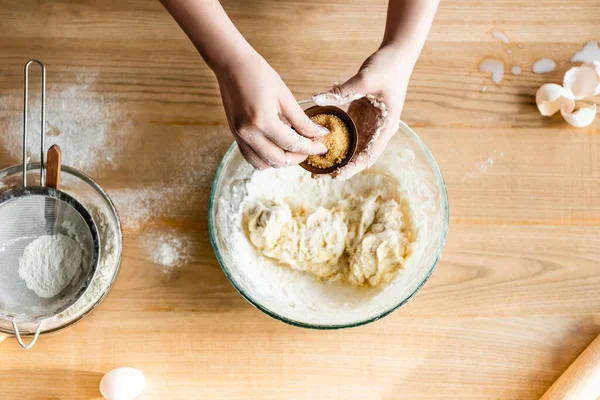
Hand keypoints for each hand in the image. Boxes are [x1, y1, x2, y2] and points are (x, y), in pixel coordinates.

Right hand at [215, 51, 327, 169]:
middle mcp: (248, 133)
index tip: (322, 147)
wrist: (232, 65)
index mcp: (262, 121)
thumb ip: (301, 119)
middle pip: (278, 159)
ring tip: (293, 149)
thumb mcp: (284, 95)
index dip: (310, 147)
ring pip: (263, 164)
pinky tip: (277, 148)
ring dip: (281, 161)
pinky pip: (251, 158)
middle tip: (310, 148)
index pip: (292, 144)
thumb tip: (318, 133)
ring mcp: (239, 136)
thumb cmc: (258, 74)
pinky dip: (266, 158)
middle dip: (298, 157)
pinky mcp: (235, 135)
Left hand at [313, 45, 411, 179]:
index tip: (336, 174)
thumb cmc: (388, 67)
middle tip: (316, 175)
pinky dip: (332, 140)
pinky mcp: (360, 116)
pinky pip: (345, 132)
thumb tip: (315, 99)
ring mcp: (368, 124)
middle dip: (339, 167)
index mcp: (385, 127)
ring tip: (313, 165)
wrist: (397, 54)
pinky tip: (316, 143)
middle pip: (358, 156)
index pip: (369, 155)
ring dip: (334, 156)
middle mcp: (377, 130)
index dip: (353, 167)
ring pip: (351, 147)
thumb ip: (341, 91)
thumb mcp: (365, 79)